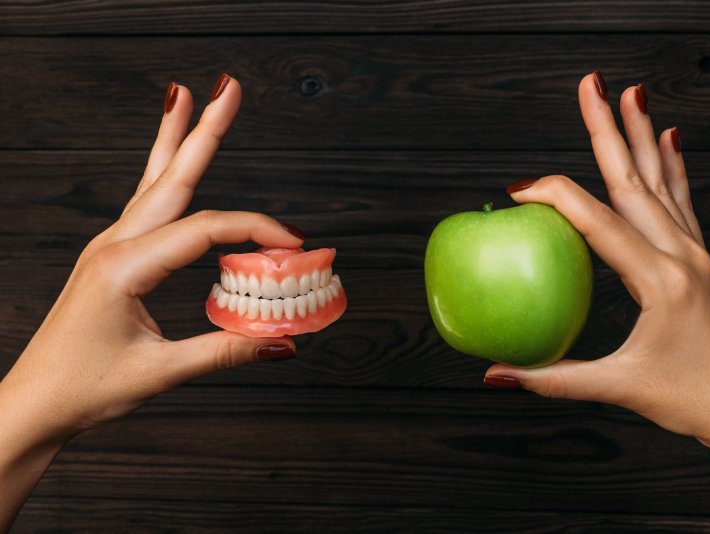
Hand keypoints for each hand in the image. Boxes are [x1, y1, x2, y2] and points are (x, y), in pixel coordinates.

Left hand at [0, 74, 301, 525]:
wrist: (36, 401)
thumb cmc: (85, 387)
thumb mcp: (161, 372)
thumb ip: (226, 351)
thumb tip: (282, 343)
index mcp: (125, 267)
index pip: (205, 229)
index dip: (256, 230)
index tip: (294, 245)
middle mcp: (115, 246)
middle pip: (173, 177)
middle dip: (204, 130)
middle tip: (228, 89)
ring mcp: (111, 247)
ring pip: (154, 181)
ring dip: (177, 138)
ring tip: (191, 98)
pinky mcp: (114, 257)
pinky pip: (145, 203)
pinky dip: (163, 172)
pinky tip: (170, 159)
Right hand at [484, 72, 709, 526]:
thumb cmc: (689, 400)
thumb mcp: (618, 388)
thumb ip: (553, 379)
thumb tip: (496, 373)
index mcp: (659, 280)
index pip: (598, 221)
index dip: (554, 197)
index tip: (517, 191)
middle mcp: (681, 254)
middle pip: (633, 180)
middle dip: (607, 128)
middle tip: (591, 84)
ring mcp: (695, 252)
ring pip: (661, 181)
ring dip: (641, 135)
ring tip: (631, 94)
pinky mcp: (700, 258)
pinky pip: (683, 200)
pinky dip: (673, 166)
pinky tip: (670, 139)